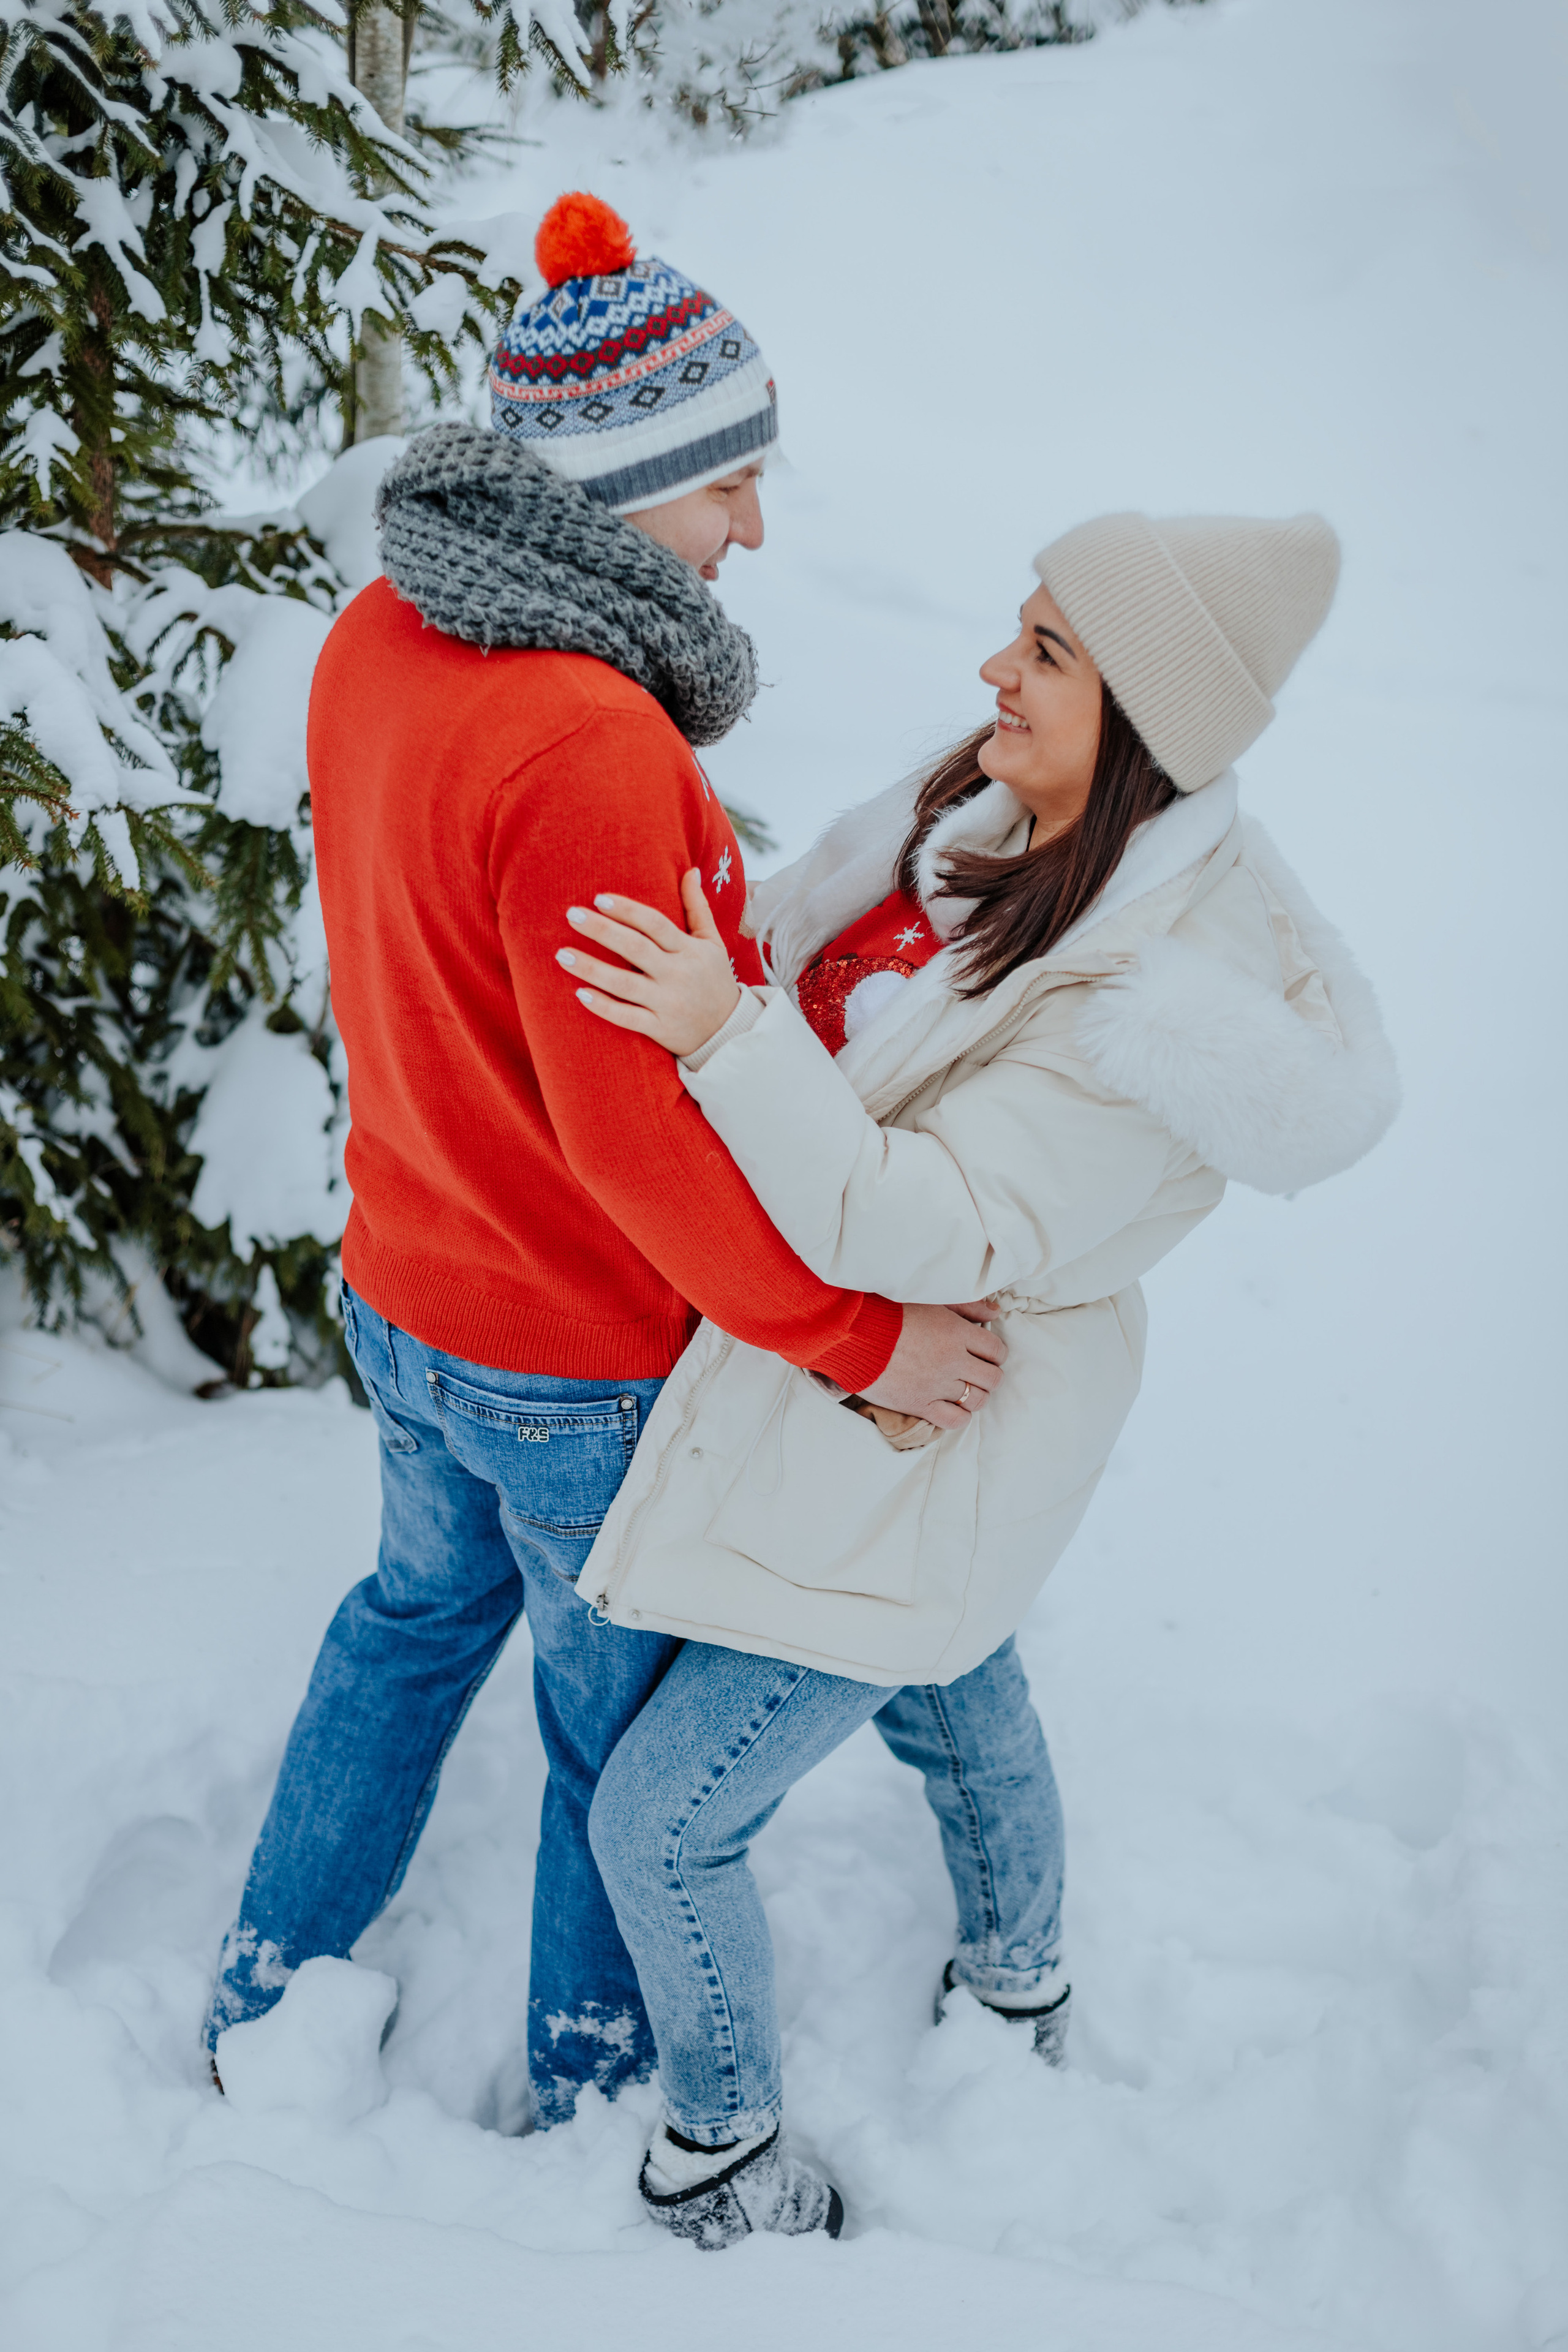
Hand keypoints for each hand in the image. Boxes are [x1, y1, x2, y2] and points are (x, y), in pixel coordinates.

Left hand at [559, 869, 741, 1057]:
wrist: (729, 1032)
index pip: (654, 924)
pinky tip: (579, 994)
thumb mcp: (712, 942)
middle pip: (635, 948)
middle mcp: (677, 974)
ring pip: (624, 984)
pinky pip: (627, 1017)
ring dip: (591, 968)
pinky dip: (604, 1007)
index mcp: (689, 950)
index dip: (626, 910)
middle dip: (602, 930)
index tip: (598, 898)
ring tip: (562, 954)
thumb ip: (697, 907)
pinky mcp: (660, 1029)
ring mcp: (668, 1003)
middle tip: (571, 915)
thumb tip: (690, 870)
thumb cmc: (714, 980)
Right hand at [861, 1300, 1005, 1430]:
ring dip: (976, 1395)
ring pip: (977, 1400)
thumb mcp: (931, 1300)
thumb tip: (994, 1313)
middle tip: (976, 1371)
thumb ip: (966, 1307)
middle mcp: (953, 1361)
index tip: (986, 1354)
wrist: (852, 1335)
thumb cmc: (888, 1313)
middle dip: (989, 1375)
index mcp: (957, 1333)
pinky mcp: (920, 1404)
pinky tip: (951, 1405)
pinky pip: (955, 1420)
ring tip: (964, 1388)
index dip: (995, 1353)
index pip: (996, 1350)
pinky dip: (959, 1416)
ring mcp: (937, 1385)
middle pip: (992, 1378)